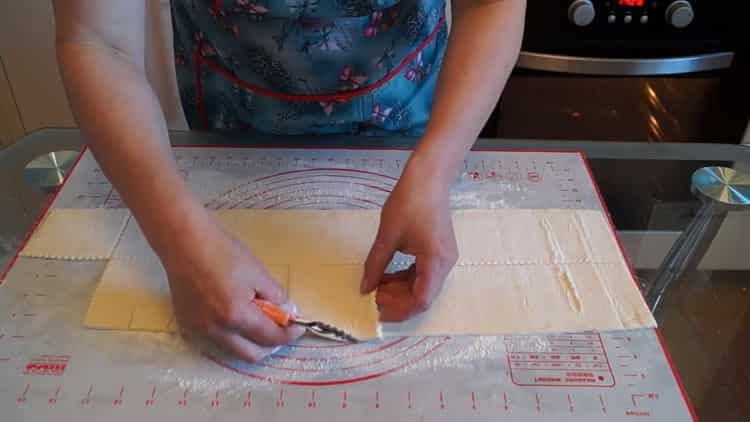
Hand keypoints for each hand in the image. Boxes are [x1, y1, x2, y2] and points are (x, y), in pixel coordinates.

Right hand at [158, 224, 303, 361]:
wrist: (184, 242)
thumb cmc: (222, 252)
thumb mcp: (257, 272)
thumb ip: (276, 297)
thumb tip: (286, 314)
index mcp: (235, 316)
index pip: (270, 338)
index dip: (288, 335)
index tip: (298, 328)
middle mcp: (216, 330)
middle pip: (251, 355)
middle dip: (271, 345)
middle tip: (281, 329)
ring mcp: (199, 331)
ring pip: (233, 350)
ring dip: (251, 342)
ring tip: (258, 319)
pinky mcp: (188, 325)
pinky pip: (216, 340)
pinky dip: (232, 334)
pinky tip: (236, 315)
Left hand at [361, 155, 457, 321]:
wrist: (429, 177)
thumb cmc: (409, 202)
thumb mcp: (387, 236)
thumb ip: (375, 265)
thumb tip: (365, 288)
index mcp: (435, 261)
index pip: (421, 300)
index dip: (399, 310)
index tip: (378, 311)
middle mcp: (445, 264)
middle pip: (423, 295)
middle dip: (397, 300)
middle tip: (372, 296)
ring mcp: (444, 258)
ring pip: (422, 285)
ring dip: (400, 289)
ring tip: (376, 285)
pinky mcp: (439, 251)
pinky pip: (423, 273)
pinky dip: (405, 278)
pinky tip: (387, 275)